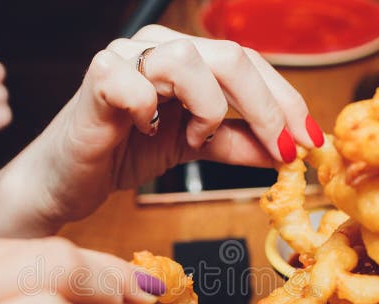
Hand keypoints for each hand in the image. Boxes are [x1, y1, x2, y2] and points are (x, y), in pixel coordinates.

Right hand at [0, 25, 322, 230]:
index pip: (250, 64)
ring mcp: (125, 58)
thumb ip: (237, 144)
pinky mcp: (96, 80)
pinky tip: (147, 131)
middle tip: (284, 147)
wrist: (67, 181)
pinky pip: (135, 84)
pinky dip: (151, 111)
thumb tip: (287, 150)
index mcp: (186, 57)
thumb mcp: (194, 148)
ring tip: (193, 140)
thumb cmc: (122, 154)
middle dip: (267, 107)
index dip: (286, 100)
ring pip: (187, 59)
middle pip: (230, 56)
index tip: (310, 141)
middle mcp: (157, 47)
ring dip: (207, 108)